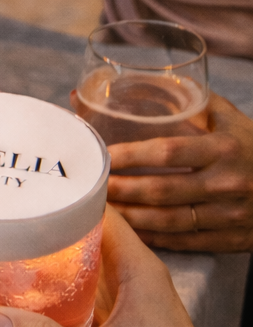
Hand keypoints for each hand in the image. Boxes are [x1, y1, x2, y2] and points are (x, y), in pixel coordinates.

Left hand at [106, 93, 252, 251]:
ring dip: (132, 218)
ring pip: (169, 221)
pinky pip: (185, 242)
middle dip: (122, 190)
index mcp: (224, 149)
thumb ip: (196, 104)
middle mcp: (226, 183)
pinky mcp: (231, 240)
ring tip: (103, 211)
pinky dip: (154, 239)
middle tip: (94, 187)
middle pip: (162, 191)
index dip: (132, 156)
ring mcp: (229, 216)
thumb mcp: (233, 121)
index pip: (168, 152)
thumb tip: (149, 84)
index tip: (105, 155)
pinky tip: (132, 233)